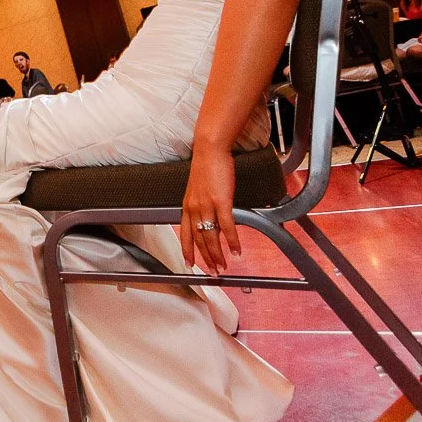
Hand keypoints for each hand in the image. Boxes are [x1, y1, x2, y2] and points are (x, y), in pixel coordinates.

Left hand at [180, 147, 240, 273]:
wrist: (209, 150)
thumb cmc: (206, 167)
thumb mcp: (198, 189)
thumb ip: (201, 204)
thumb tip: (209, 215)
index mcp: (187, 206)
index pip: (184, 233)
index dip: (187, 250)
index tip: (189, 263)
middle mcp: (194, 208)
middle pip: (199, 239)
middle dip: (205, 258)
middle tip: (213, 271)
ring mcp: (206, 206)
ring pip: (210, 237)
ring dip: (217, 254)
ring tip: (223, 266)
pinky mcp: (220, 201)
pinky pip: (226, 226)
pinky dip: (232, 241)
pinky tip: (236, 251)